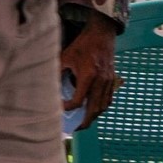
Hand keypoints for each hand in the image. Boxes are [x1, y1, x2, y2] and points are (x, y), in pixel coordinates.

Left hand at [59, 15, 120, 130]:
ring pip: (103, 106)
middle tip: (76, 128)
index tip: (61, 108)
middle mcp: (100, 81)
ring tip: (84, 121)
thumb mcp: (65, 57)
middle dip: (84, 122)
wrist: (102, 34)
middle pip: (93, 109)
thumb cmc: (82, 45)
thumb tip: (49, 88)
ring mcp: (108, 81)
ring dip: (94, 116)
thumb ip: (58, 73)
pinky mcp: (112, 79)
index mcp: (88, 76)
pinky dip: (102, 107)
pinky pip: (109, 99)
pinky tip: (94, 109)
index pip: (77, 101)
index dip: (68, 108)